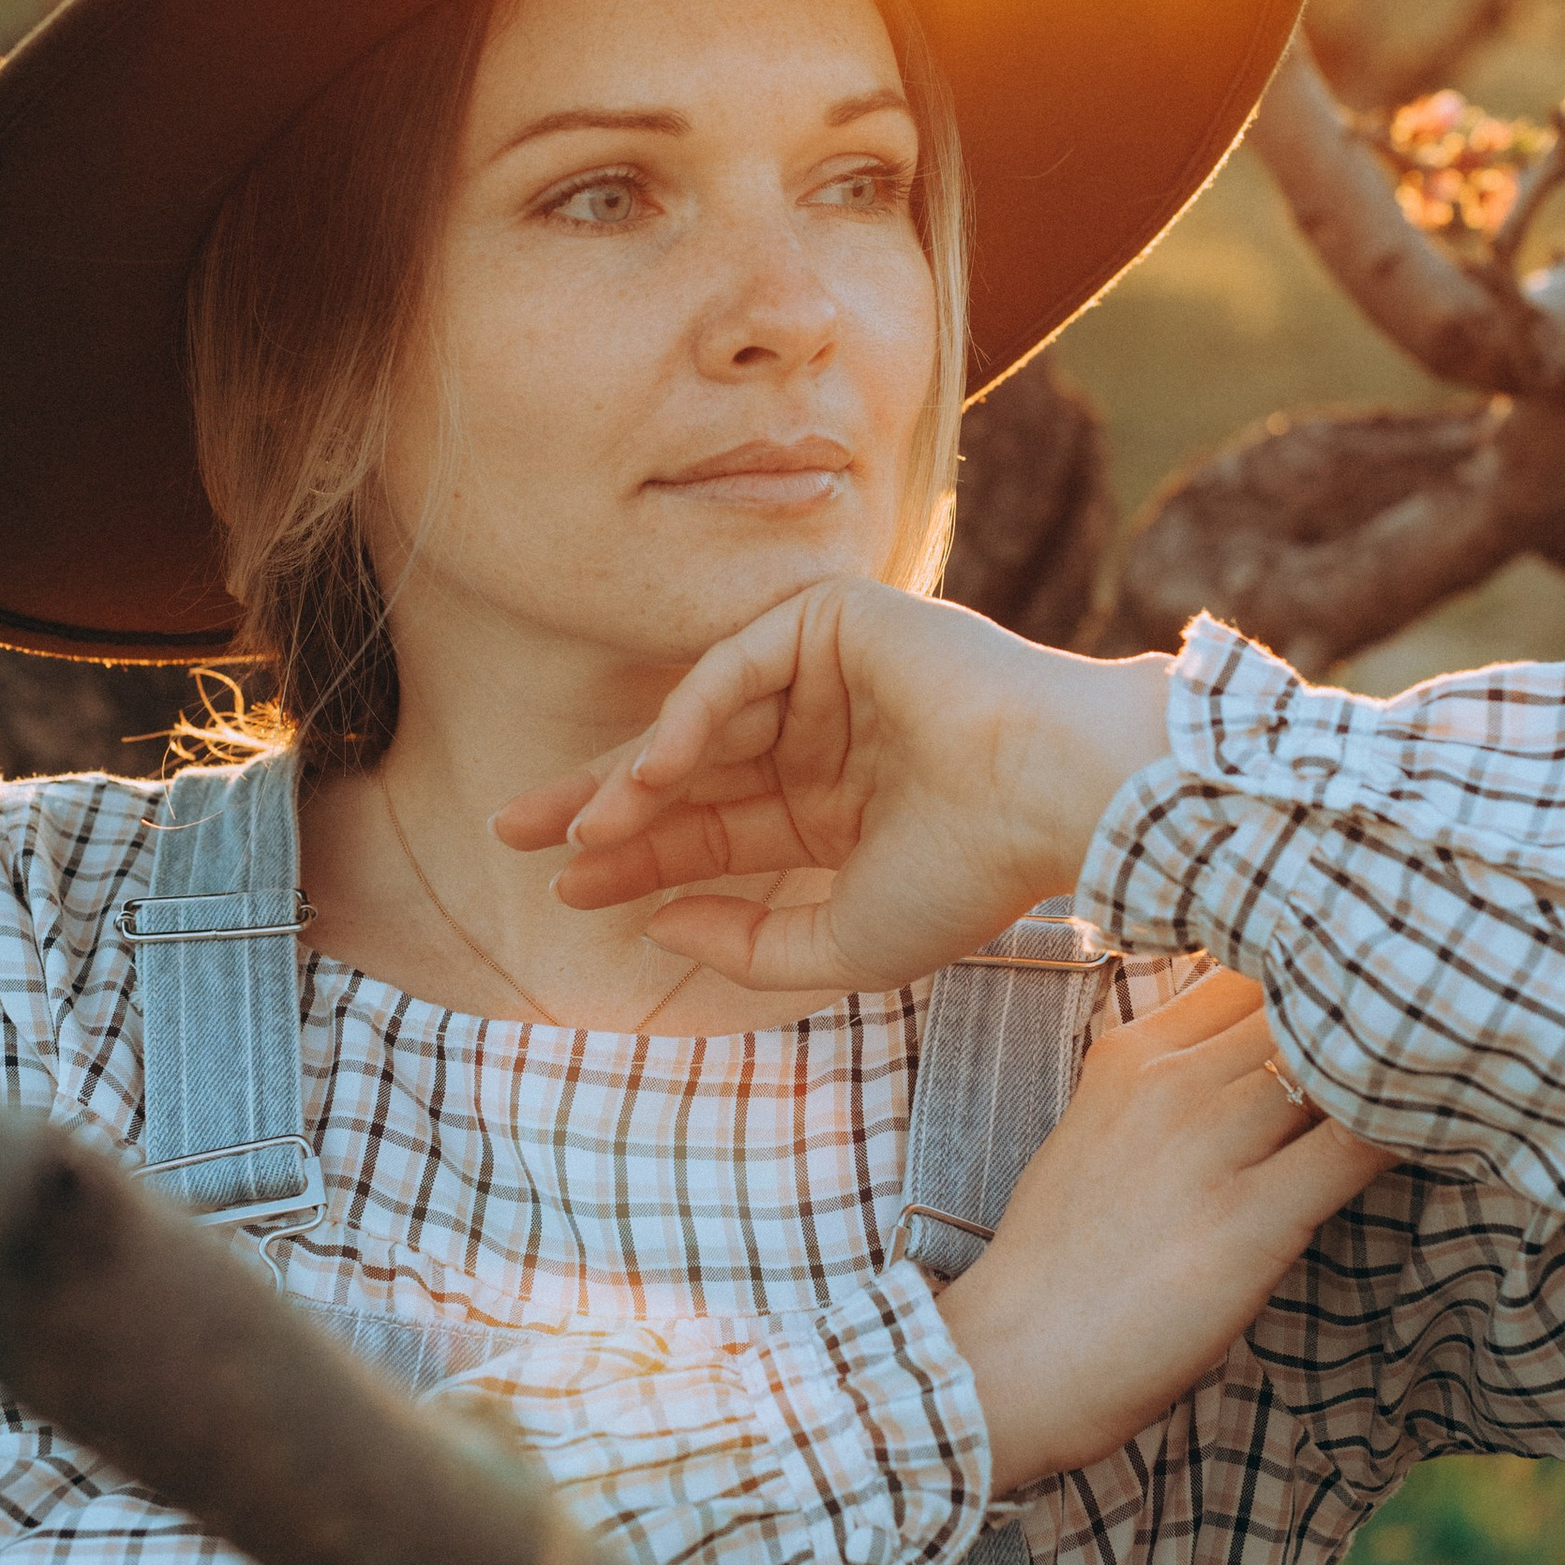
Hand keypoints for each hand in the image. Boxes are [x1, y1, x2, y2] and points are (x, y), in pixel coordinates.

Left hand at [493, 579, 1174, 991]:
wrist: (1052, 799)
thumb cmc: (969, 877)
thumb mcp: (842, 939)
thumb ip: (748, 943)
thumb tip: (655, 924)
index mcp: (836, 808)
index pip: (714, 830)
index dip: (638, 858)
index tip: (565, 889)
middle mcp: (826, 738)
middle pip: (689, 771)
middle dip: (602, 802)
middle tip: (513, 831)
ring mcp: (830, 676)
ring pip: (701, 722)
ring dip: (635, 777)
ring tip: (578, 829)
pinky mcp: (837, 621)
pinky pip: (737, 667)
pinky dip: (689, 717)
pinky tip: (650, 774)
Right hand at [934, 971, 1400, 1490]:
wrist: (1010, 1363)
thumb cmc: (1061, 1263)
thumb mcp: (1100, 1134)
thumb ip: (1170, 1080)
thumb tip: (1254, 1054)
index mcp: (1134, 1051)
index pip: (1252, 960)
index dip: (1323, 961)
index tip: (1379, 975)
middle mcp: (1172, 1079)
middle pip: (1305, 994)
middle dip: (1375, 997)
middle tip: (1448, 1003)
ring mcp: (1209, 1144)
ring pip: (1338, 1054)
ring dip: (1403, 1057)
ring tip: (1468, 1058)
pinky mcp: (1250, 1220)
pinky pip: (1358, 1145)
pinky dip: (1413, 1128)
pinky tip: (1451, 1127)